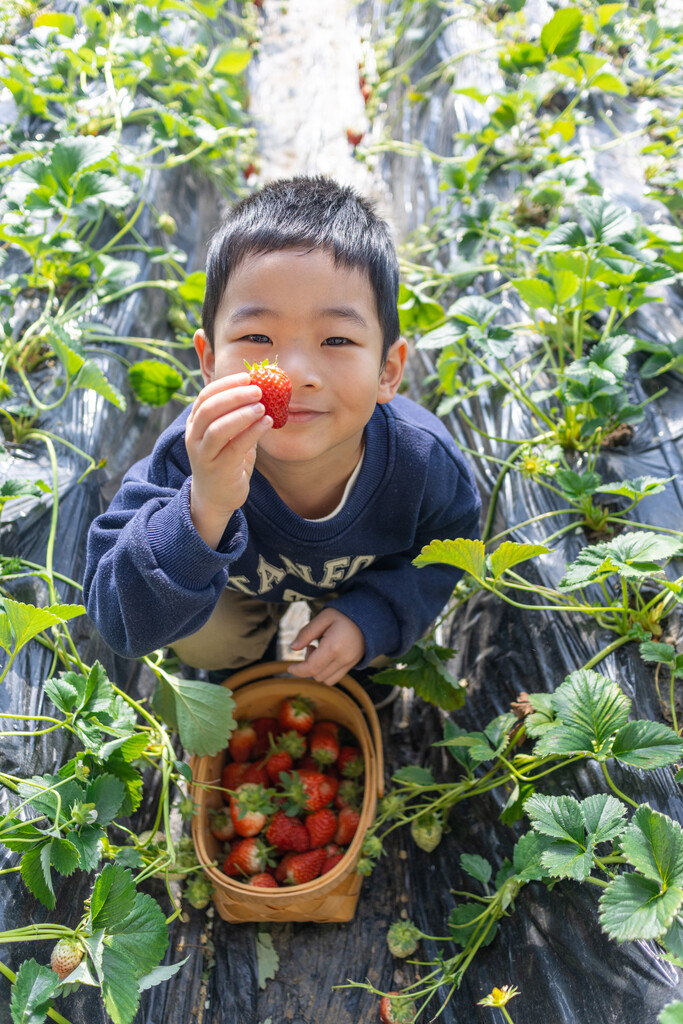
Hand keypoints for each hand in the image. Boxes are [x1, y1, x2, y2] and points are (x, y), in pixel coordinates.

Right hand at [185, 372, 271, 546]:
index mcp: (195, 423)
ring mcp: (203, 454)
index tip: (248, 377)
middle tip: (258, 389)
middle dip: (234, 395)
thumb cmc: (226, 460)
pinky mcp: (217, 469)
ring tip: (262, 407)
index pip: (205, 396)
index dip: (226, 384)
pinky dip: (252, 432)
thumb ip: (237, 415)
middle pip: (209, 408)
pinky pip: (234, 447)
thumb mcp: (228, 435)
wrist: (216, 497)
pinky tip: (266, 423)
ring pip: (218, 428)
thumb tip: (261, 390)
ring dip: (242, 413)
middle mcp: (194, 437)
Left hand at [288, 608, 364, 685]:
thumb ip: (306, 632)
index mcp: (333, 646)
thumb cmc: (343, 615)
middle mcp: (343, 659)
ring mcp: (349, 664)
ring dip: (317, 670)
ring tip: (320, 651)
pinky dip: (326, 672)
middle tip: (311, 646)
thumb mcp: (323, 617)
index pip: (311, 668)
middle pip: (317, 675)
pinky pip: (334, 678)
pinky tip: (327, 657)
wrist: (369, 617)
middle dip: (308, 665)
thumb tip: (292, 648)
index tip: (289, 667)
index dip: (298, 670)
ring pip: (325, 679)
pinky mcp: (352, 666)